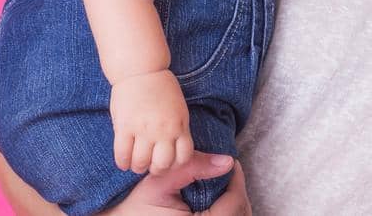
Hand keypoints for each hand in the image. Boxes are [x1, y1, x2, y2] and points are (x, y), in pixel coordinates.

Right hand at [110, 68, 193, 174]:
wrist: (141, 69)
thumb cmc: (160, 87)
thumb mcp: (178, 108)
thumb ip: (176, 127)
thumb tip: (172, 149)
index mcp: (180, 124)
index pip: (184, 156)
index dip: (176, 164)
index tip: (168, 161)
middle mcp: (164, 130)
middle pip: (163, 164)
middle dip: (157, 169)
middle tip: (150, 165)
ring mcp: (144, 129)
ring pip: (142, 163)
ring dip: (138, 167)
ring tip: (136, 163)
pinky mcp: (124, 127)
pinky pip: (123, 155)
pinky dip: (123, 162)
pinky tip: (123, 161)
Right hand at [114, 152, 252, 215]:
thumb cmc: (132, 207)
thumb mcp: (159, 182)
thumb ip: (192, 168)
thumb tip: (227, 161)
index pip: (234, 203)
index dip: (237, 180)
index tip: (231, 162)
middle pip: (239, 212)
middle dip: (237, 191)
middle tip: (228, 172)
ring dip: (233, 204)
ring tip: (222, 186)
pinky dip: (224, 212)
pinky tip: (214, 201)